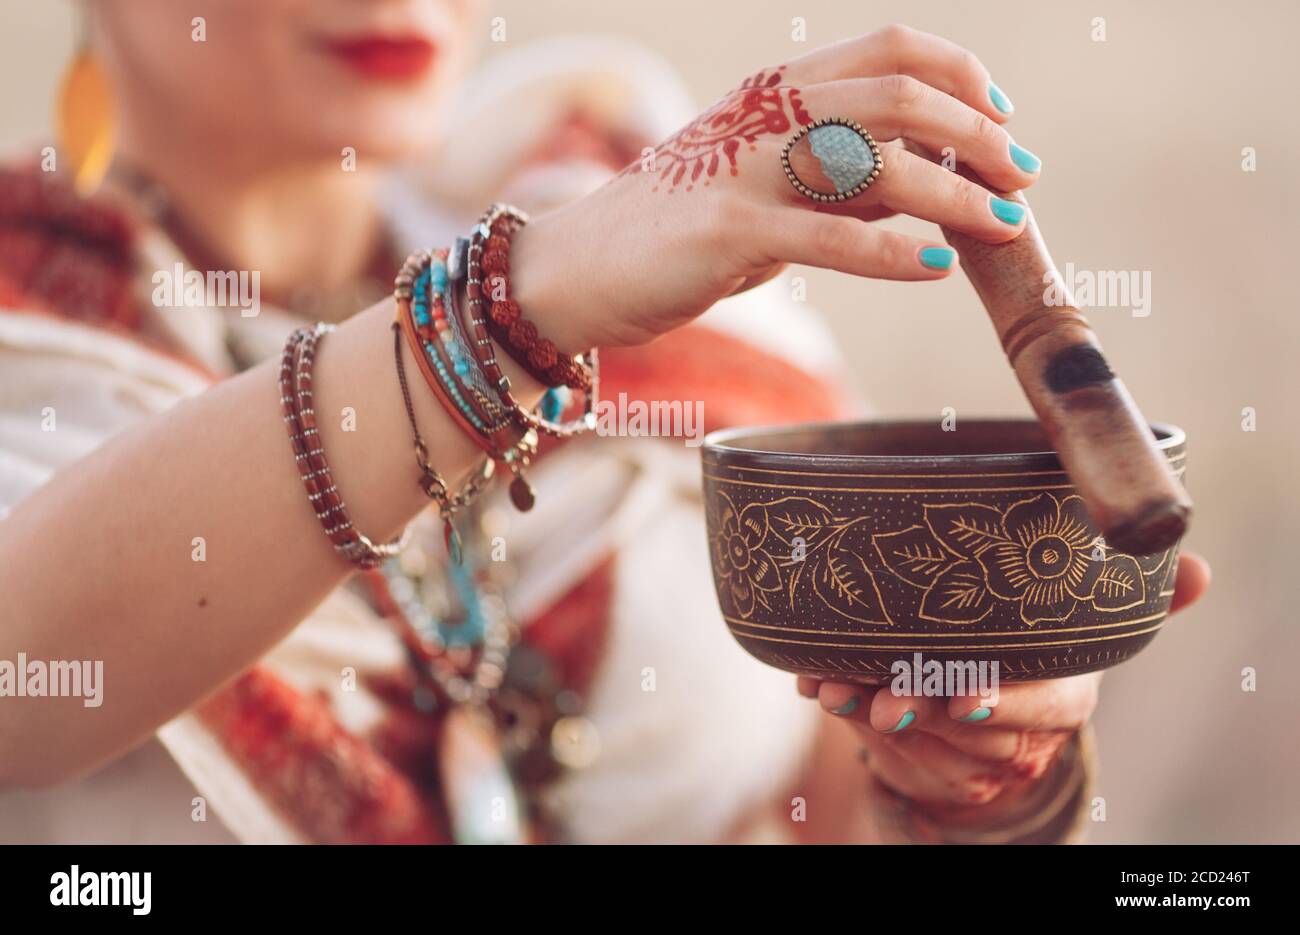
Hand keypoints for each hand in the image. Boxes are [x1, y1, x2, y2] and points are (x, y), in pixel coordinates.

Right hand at [511, 25, 1042, 352]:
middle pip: (900, 96)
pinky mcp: (726, 230)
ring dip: (957, 193)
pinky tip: (938, 265)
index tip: (1002, 121)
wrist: (573, 270)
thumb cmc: (669, 232)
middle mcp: (766, 113)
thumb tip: (916, 188)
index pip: (891, 50)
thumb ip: (830, 180)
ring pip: (877, 162)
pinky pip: (828, 237)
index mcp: (775, 90)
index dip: (962, 76)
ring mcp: (745, 167)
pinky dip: (893, 252)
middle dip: (980, 134)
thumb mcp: (760, 189)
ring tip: (1006, 226)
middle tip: (1022, 178)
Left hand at [797, 551, 1210, 820]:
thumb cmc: (1037, 654)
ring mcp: (964, 748)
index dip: (1009, 702)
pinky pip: (876, 741)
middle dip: (922, 707)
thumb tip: (1197, 570)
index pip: (1048, 706)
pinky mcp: (916, 753)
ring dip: (868, 708)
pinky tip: (814, 683)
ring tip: (832, 685)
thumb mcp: (1083, 627)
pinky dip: (844, 707)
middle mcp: (1016, 730)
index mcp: (1065, 692)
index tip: (966, 695)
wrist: (997, 721)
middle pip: (970, 727)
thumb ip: (1130, 599)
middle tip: (884, 695)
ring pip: (917, 737)